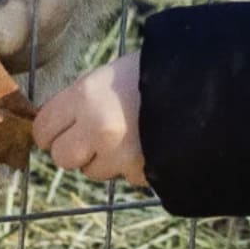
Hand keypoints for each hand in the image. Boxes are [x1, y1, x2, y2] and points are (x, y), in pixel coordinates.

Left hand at [32, 52, 147, 187]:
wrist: (206, 87)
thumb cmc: (155, 72)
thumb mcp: (111, 74)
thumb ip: (82, 98)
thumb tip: (58, 120)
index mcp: (86, 96)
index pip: (43, 128)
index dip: (50, 130)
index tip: (58, 128)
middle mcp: (97, 127)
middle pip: (62, 157)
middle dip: (74, 149)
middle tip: (90, 136)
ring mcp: (120, 154)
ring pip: (92, 171)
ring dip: (103, 159)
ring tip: (127, 135)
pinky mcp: (142, 172)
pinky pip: (124, 176)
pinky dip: (131, 166)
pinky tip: (146, 143)